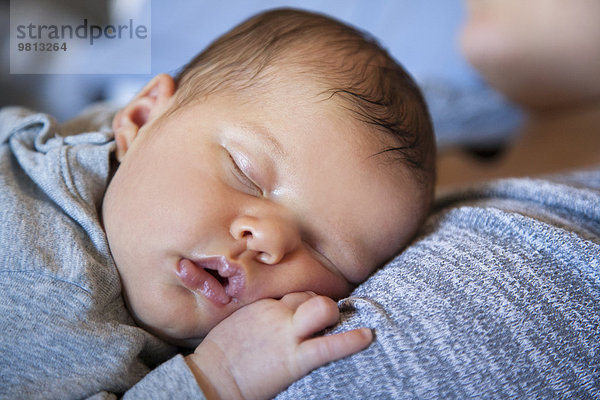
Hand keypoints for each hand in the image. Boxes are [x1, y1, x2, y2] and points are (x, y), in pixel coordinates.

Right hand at [185, 292, 372, 399]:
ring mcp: (287, 334)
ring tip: (334, 329)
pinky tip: (366, 337)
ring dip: (332, 316)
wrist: (211, 377)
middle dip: (320, 306)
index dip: (304, 305)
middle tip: (320, 325)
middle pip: (310, 295)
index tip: (307, 316)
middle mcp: (277, 313)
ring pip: (323, 308)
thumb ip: (260, 317)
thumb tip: (273, 321)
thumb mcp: (239, 324)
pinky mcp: (295, 358)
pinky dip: (351, 340)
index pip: (295, 294)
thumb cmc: (220, 356)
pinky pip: (329, 345)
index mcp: (263, 305)